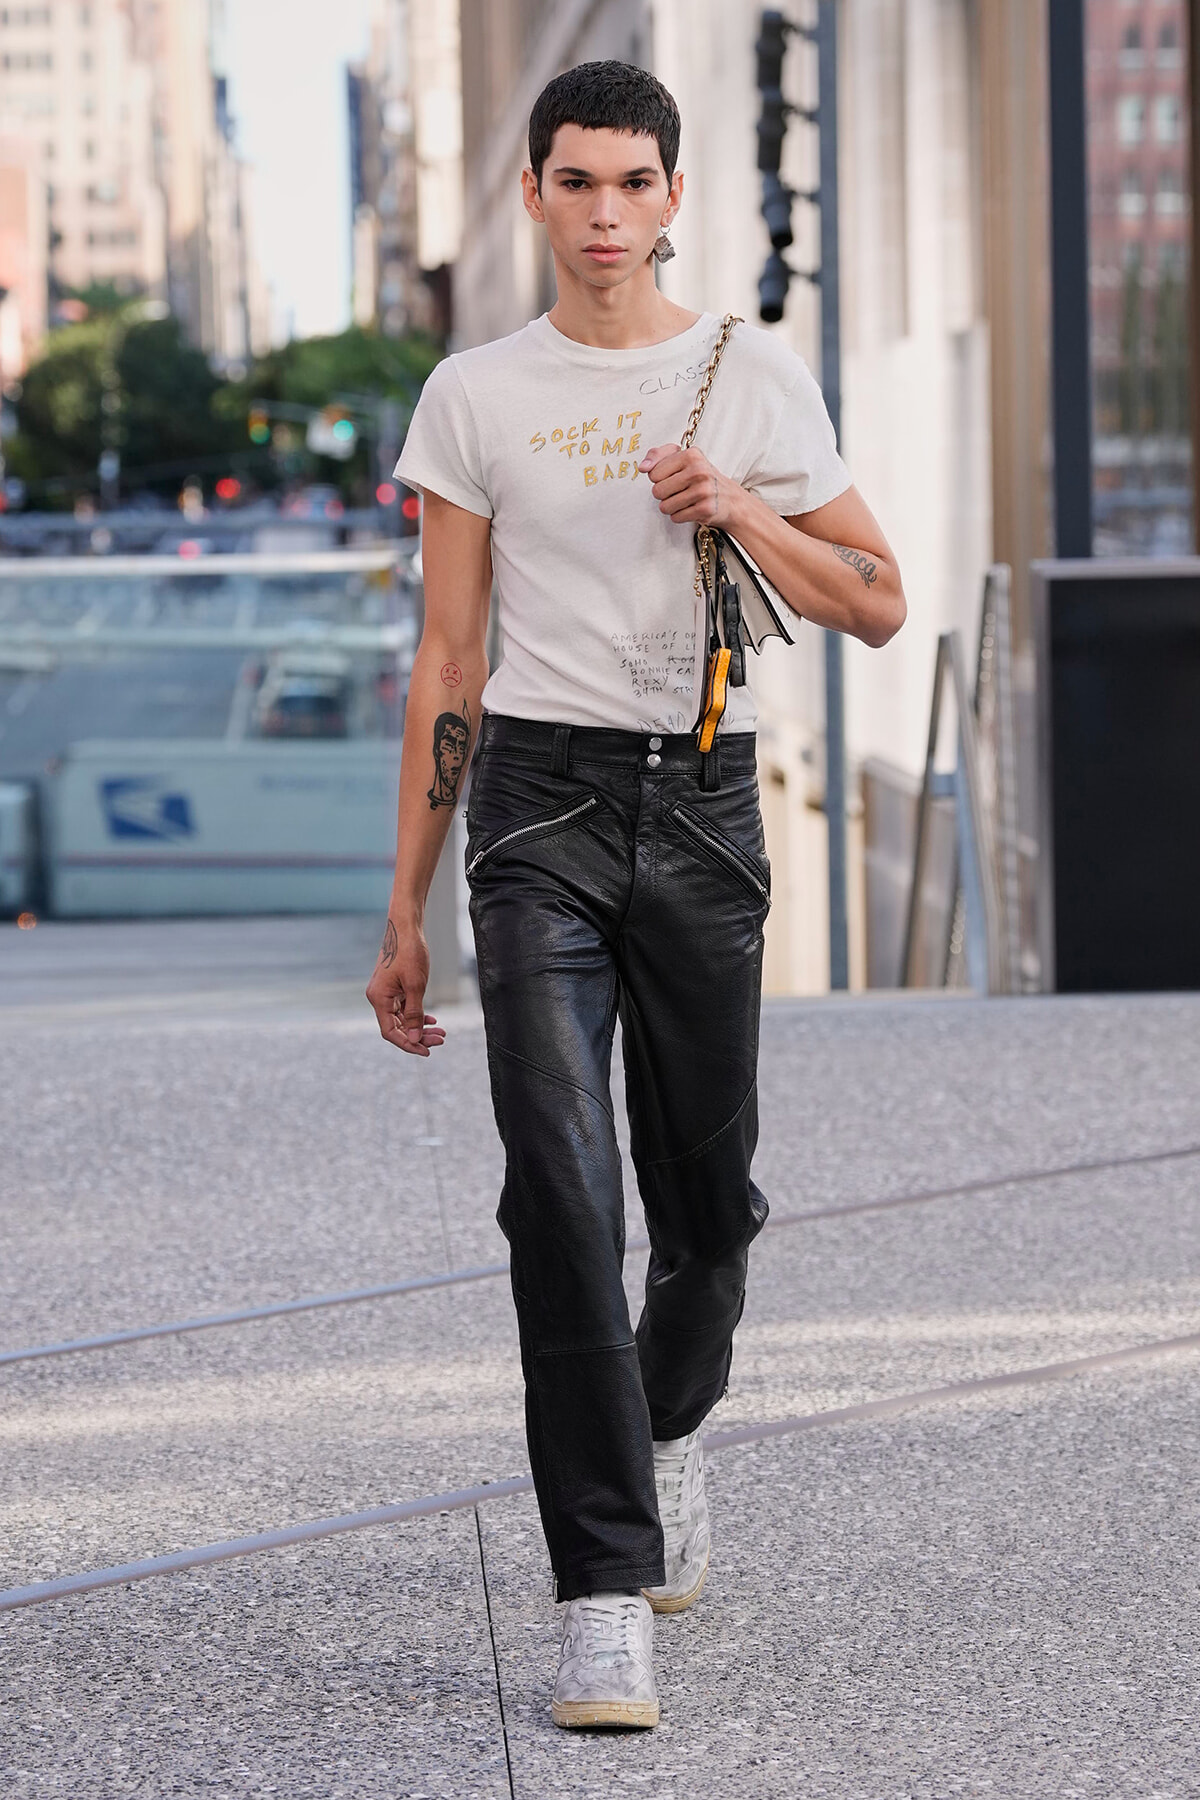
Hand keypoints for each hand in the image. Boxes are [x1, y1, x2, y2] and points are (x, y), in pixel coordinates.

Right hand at [366, 916, 446, 1056]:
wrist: (406, 928)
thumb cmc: (410, 953)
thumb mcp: (416, 986)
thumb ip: (415, 1014)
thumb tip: (415, 1038)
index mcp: (378, 999)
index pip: (390, 1032)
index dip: (408, 1044)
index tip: (427, 1051)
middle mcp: (378, 998)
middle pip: (397, 1027)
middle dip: (418, 1035)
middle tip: (441, 1039)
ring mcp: (385, 993)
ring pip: (401, 1019)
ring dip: (420, 1026)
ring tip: (440, 1031)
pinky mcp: (392, 988)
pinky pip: (403, 1008)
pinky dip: (417, 1015)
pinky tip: (431, 1019)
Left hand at [638, 443, 739, 528]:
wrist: (730, 499)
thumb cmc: (701, 477)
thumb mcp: (683, 459)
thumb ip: (658, 456)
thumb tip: (643, 467)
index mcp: (691, 455)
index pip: (653, 472)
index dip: (659, 478)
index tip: (673, 477)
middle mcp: (699, 471)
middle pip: (657, 491)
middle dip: (664, 494)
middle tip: (679, 491)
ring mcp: (703, 491)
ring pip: (665, 506)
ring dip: (671, 507)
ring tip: (684, 500)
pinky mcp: (705, 509)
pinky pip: (676, 517)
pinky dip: (680, 516)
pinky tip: (691, 509)